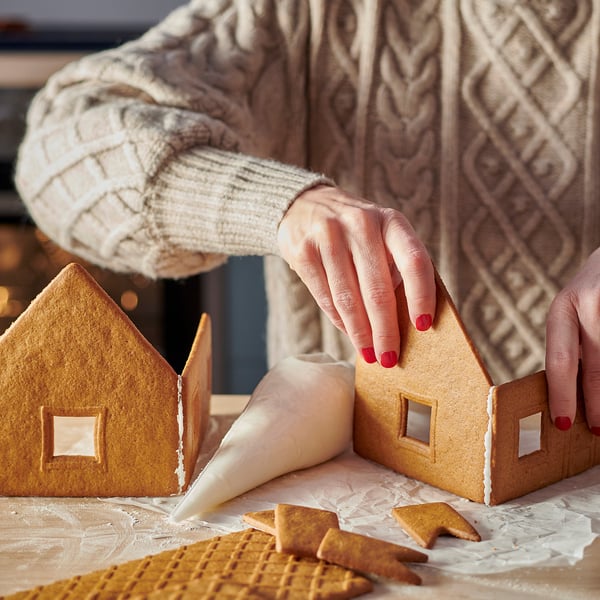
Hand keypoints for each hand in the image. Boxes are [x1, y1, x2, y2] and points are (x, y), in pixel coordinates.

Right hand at [277, 184, 435, 366]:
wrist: (305, 205)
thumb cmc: (356, 232)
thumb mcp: (382, 237)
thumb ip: (396, 269)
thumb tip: (407, 325)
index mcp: (391, 221)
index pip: (414, 260)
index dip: (421, 296)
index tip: (424, 327)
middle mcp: (361, 224)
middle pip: (378, 288)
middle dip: (385, 330)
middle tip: (390, 358)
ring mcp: (329, 235)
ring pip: (348, 297)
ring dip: (360, 333)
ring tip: (369, 354)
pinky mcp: (303, 250)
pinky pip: (325, 296)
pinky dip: (338, 320)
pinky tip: (348, 333)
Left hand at [546, 247, 599, 433]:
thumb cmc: (599, 291)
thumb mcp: (580, 308)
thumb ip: (576, 342)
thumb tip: (575, 393)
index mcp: (564, 306)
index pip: (560, 358)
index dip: (561, 394)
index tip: (562, 422)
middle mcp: (589, 301)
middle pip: (595, 365)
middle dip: (596, 403)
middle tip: (598, 429)